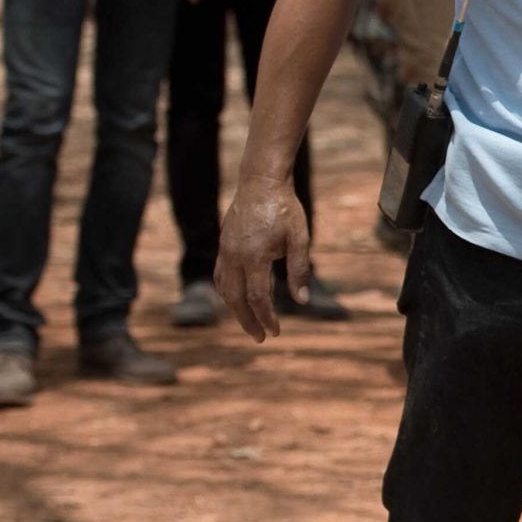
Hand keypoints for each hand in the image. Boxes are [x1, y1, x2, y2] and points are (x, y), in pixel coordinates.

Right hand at [214, 172, 309, 342]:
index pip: (257, 298)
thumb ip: (300, 270)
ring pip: (224, 289)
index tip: (275, 332)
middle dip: (248, 321)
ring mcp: (225, 250)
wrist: (261, 183)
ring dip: (235, 309)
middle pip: (236, 299)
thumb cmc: (285, 209)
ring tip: (250, 321)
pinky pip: (220, 275)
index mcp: (254, 257)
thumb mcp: (300, 238)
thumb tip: (301, 301)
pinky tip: (237, 298)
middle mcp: (234, 256)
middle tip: (260, 338)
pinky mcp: (223, 245)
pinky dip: (227, 292)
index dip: (265, 318)